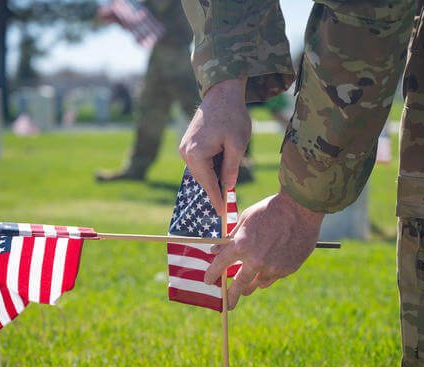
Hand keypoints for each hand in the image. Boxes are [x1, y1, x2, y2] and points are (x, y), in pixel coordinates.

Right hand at [179, 78, 250, 214]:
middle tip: (229, 207)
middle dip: (216, 192)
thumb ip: (231, 168)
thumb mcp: (238, 144)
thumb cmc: (232, 116)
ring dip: (215, 179)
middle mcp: (186, 153)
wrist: (221, 93)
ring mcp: (185, 148)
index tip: (223, 216)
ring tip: (229, 187)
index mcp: (196, 154)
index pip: (209, 184)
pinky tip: (223, 170)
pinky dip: (211, 169)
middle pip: (203, 180)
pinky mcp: (188, 144)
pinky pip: (201, 163)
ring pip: (202, 172)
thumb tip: (227, 188)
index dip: (217, 201)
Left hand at [205, 191, 324, 309]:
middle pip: (239, 286)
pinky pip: (273, 278)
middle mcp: (256, 260)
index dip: (211, 274)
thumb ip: (231, 237)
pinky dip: (268, 275)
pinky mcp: (287, 269)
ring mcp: (273, 267)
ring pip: (257, 284)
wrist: (301, 208)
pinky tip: (268, 269)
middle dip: (231, 297)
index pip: (220, 265)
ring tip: (247, 287)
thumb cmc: (270, 209)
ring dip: (251, 285)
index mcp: (241, 245)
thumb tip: (216, 249)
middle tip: (228, 304)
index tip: (208, 280)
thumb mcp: (246, 218)